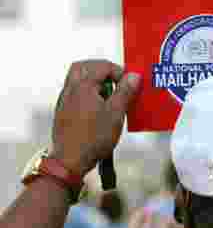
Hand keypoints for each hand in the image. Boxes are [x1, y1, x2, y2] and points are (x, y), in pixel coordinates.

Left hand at [51, 60, 139, 175]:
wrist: (70, 160)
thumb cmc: (93, 137)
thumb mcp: (116, 113)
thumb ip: (125, 92)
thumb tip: (133, 76)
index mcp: (83, 86)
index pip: (102, 66)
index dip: (119, 71)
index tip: (129, 84)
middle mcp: (70, 89)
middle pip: (83, 66)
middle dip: (101, 69)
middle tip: (116, 79)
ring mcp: (64, 100)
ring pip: (77, 78)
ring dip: (94, 80)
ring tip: (109, 94)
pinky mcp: (63, 111)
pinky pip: (74, 92)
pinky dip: (87, 91)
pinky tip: (98, 107)